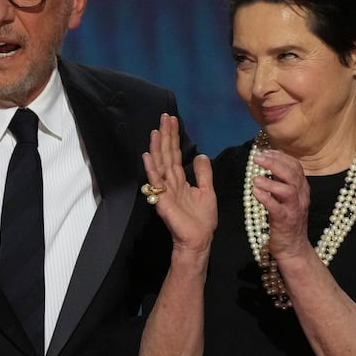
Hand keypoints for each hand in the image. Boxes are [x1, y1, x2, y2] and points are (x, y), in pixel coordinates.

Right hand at [141, 114, 215, 253]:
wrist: (198, 239)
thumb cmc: (202, 219)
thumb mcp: (207, 191)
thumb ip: (203, 174)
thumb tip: (200, 155)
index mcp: (180, 180)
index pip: (175, 154)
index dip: (174, 137)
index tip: (173, 120)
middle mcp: (169, 182)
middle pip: (167, 154)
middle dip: (166, 136)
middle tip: (164, 117)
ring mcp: (164, 190)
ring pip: (160, 164)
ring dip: (157, 147)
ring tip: (156, 131)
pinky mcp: (161, 199)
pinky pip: (156, 181)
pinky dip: (151, 168)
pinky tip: (148, 155)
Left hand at [249, 147, 311, 258]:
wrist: (294, 247)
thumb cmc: (287, 221)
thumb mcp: (287, 199)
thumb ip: (281, 183)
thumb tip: (269, 165)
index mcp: (302, 189)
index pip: (296, 166)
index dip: (281, 157)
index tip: (265, 152)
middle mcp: (301, 197)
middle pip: (292, 174)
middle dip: (275, 163)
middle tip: (257, 158)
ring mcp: (294, 209)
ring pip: (288, 189)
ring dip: (270, 181)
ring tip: (255, 179)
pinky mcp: (285, 221)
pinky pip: (276, 207)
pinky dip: (266, 198)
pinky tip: (255, 192)